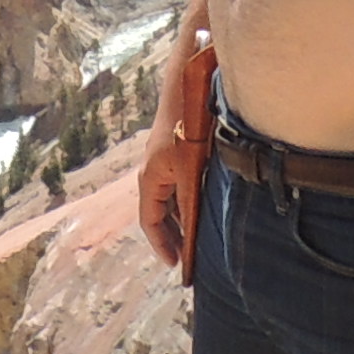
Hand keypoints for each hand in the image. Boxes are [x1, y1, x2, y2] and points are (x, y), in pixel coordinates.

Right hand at [135, 118, 205, 273]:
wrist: (188, 88)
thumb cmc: (187, 128)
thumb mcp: (189, 172)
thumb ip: (189, 203)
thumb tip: (194, 234)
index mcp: (150, 179)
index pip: (150, 222)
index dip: (162, 245)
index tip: (175, 265)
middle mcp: (153, 173)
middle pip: (159, 213)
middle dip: (173, 236)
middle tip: (189, 257)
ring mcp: (163, 162)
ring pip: (169, 200)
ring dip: (181, 220)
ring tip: (198, 238)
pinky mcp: (175, 152)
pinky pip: (177, 186)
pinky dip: (187, 202)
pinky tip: (204, 206)